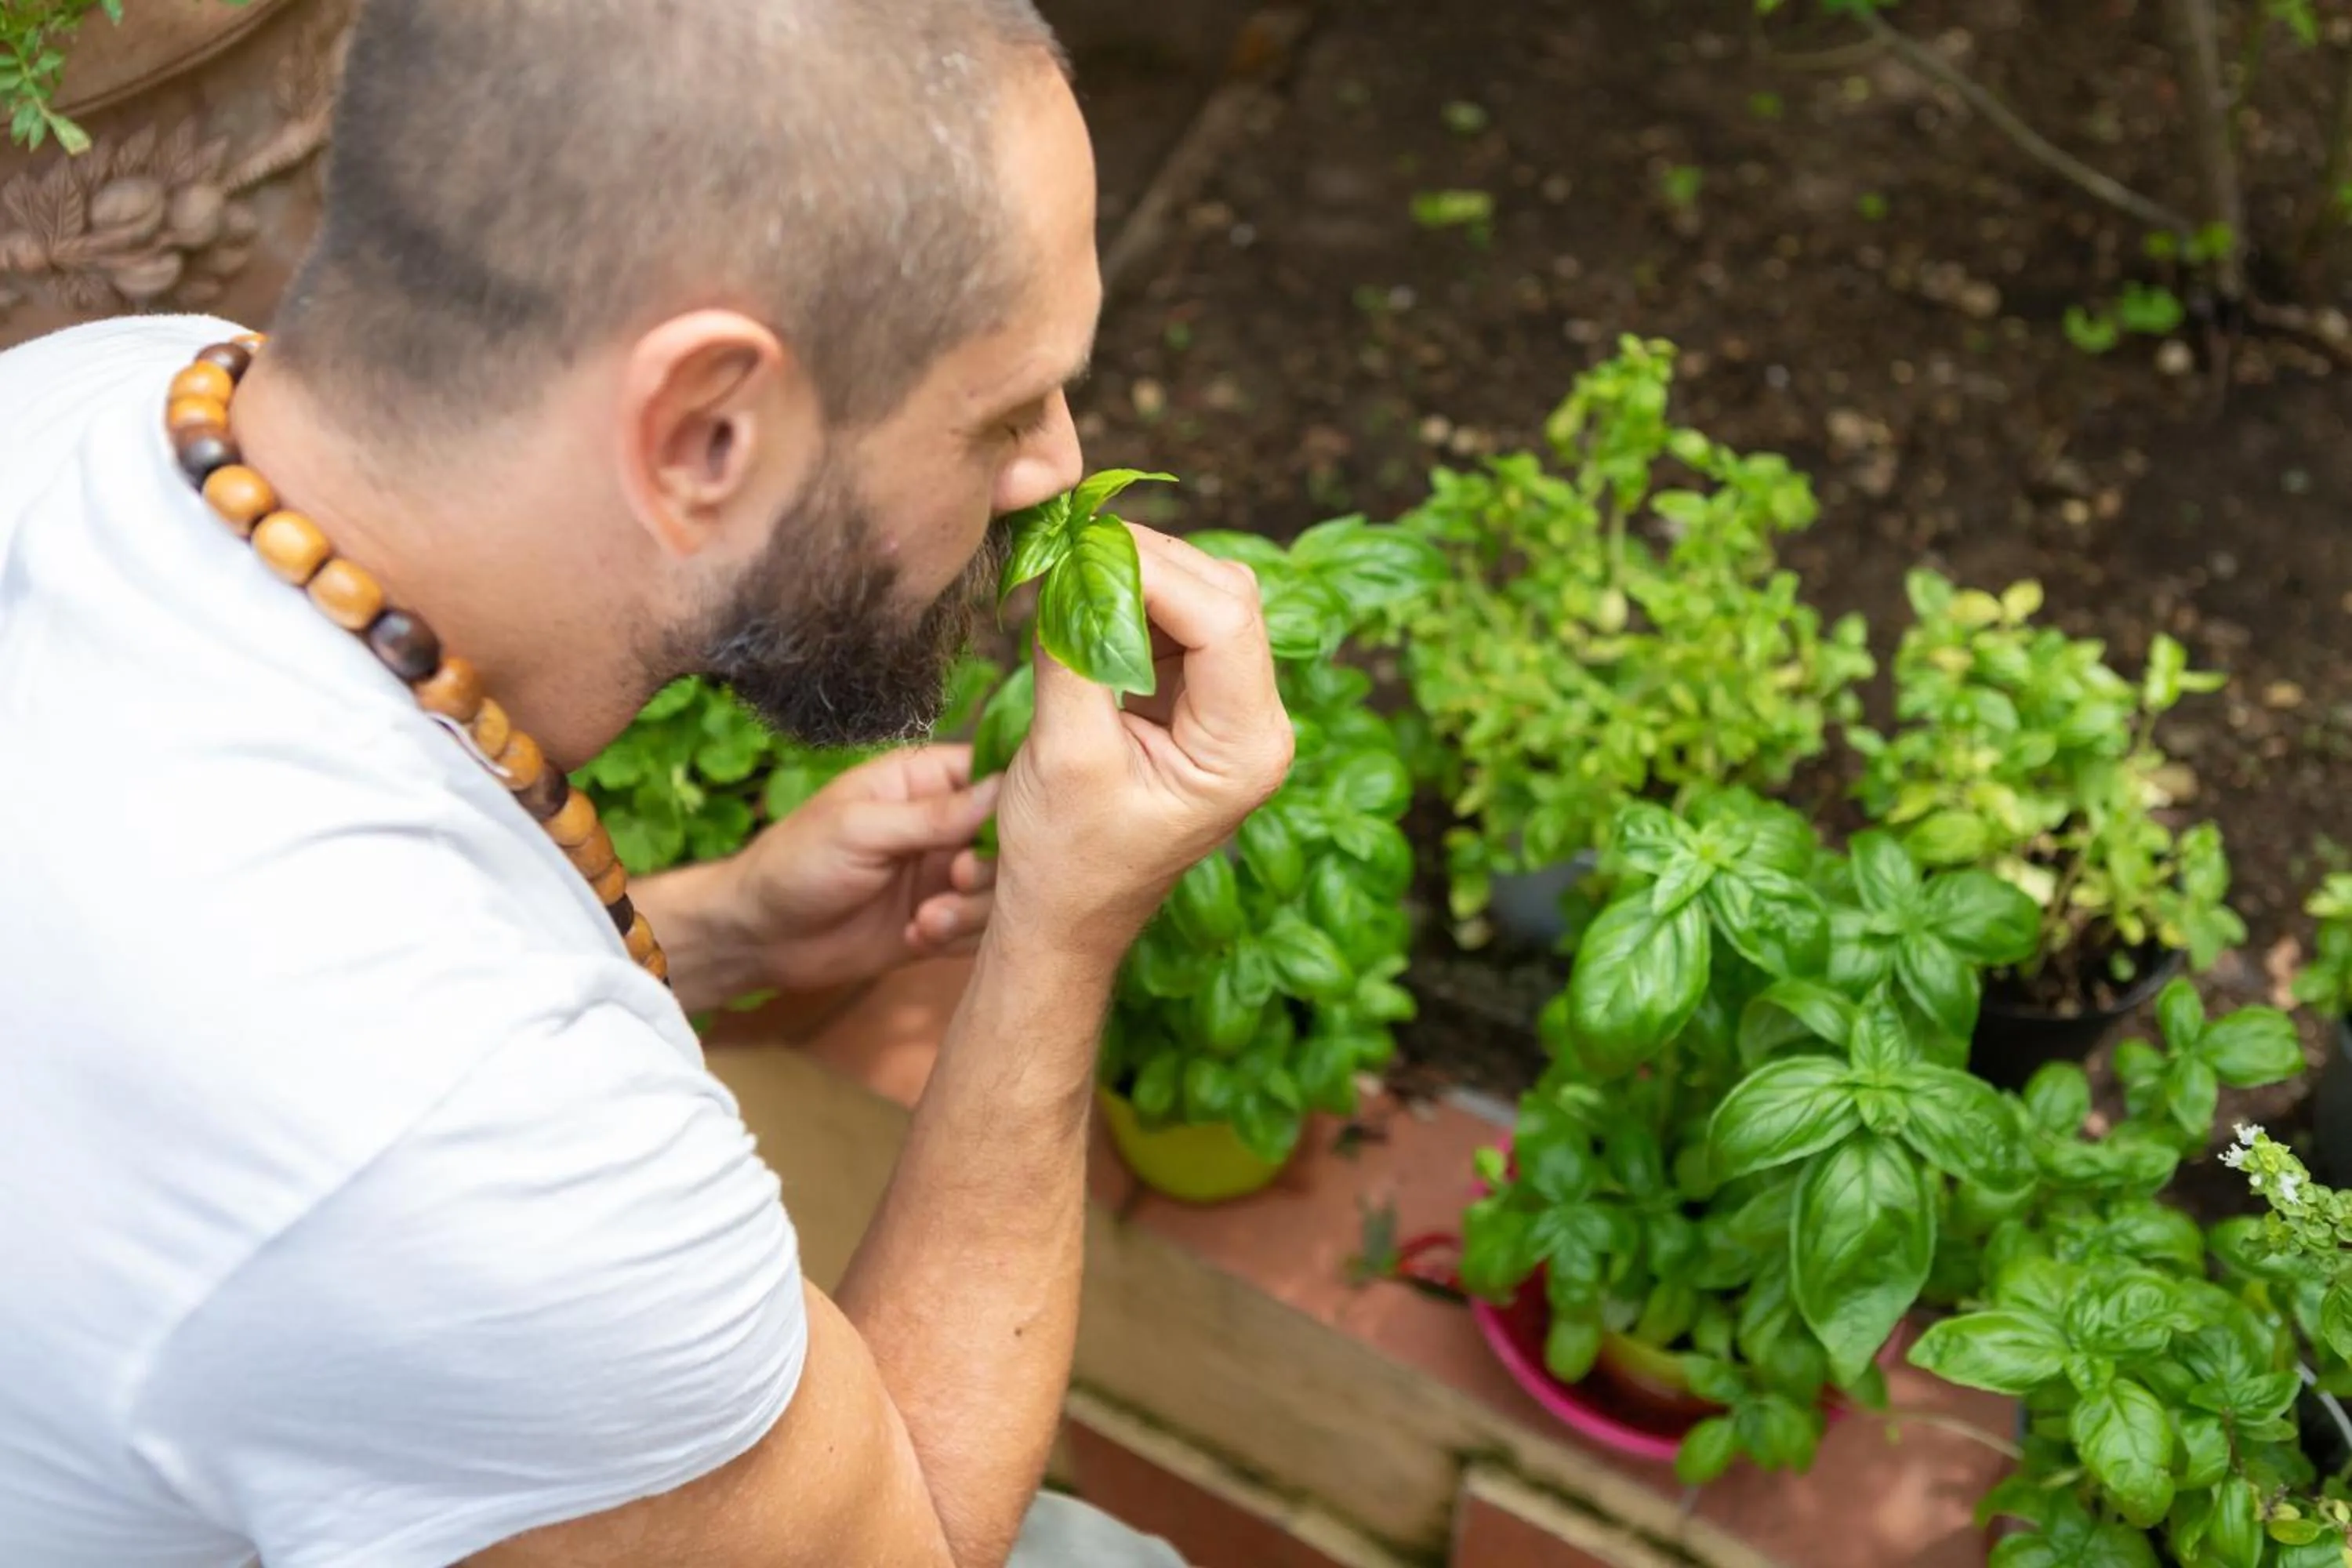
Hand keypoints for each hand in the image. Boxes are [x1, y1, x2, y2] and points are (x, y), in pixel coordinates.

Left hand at [728, 745, 1001, 994]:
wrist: (758, 938)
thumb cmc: (795, 863)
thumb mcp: (861, 829)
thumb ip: (935, 814)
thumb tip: (1005, 790)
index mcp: (924, 781)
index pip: (996, 774)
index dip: (1016, 801)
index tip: (1018, 829)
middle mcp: (943, 826)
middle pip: (1011, 839)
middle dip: (990, 866)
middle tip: (955, 879)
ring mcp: (944, 876)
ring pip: (1001, 890)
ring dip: (971, 910)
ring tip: (925, 921)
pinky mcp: (942, 922)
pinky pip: (980, 931)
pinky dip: (956, 938)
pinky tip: (914, 937)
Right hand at [991, 525, 1292, 965]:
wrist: (1064, 920)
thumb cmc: (1065, 861)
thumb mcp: (1063, 754)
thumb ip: (1076, 655)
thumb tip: (1068, 565)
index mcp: (1246, 750)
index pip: (1224, 619)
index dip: (1155, 567)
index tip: (1081, 542)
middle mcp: (1258, 726)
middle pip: (1225, 597)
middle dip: (1148, 559)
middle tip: (1070, 538)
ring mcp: (1233, 713)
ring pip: (1204, 599)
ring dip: (1138, 574)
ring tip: (1068, 562)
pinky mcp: (1200, 705)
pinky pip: (1178, 625)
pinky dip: (1132, 600)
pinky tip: (1083, 594)